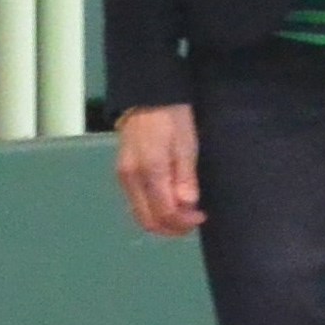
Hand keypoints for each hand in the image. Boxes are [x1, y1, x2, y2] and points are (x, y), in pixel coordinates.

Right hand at [116, 103, 203, 236]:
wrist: (147, 96)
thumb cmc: (172, 118)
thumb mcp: (186, 144)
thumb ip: (185, 176)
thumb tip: (187, 205)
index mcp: (148, 171)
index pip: (164, 212)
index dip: (184, 222)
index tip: (201, 216)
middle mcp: (130, 179)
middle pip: (147, 220)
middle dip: (172, 228)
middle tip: (193, 221)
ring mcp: (123, 177)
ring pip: (140, 215)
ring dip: (162, 222)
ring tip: (184, 214)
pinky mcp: (122, 174)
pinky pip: (136, 204)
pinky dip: (153, 211)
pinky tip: (169, 203)